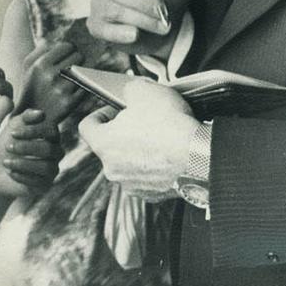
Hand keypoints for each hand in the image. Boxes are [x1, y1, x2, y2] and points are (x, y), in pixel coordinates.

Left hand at [0, 108, 62, 196]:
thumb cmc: (7, 143)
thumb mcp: (14, 126)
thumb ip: (26, 117)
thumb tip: (41, 114)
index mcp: (51, 135)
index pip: (50, 130)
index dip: (33, 131)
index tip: (12, 133)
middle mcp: (56, 152)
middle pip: (49, 149)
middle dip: (27, 147)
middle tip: (7, 147)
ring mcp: (52, 169)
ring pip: (46, 167)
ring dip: (24, 163)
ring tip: (5, 162)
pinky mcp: (45, 185)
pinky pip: (39, 182)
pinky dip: (23, 176)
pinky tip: (10, 172)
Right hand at [20, 38, 85, 124]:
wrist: (31, 120)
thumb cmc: (32, 88)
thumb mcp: (28, 67)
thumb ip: (40, 50)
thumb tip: (53, 40)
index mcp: (40, 64)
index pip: (68, 46)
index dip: (69, 50)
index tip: (67, 56)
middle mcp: (51, 76)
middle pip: (79, 56)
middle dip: (77, 60)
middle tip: (72, 66)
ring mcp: (61, 90)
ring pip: (84, 70)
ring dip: (81, 71)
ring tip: (74, 75)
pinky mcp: (70, 102)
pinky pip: (85, 86)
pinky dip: (83, 85)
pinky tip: (76, 87)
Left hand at [76, 79, 195, 198]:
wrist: (199, 156)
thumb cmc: (169, 124)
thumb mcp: (143, 91)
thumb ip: (128, 90)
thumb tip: (129, 93)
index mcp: (103, 144)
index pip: (86, 127)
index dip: (99, 113)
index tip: (114, 109)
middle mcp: (112, 169)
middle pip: (110, 146)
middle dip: (124, 132)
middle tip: (142, 120)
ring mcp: (132, 185)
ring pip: (129, 164)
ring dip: (140, 151)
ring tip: (160, 137)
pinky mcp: (152, 195)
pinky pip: (147, 177)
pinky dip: (155, 167)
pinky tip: (169, 155)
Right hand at [86, 0, 190, 56]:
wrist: (164, 28)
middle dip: (142, 2)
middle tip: (162, 11)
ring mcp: (99, 4)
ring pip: (113, 10)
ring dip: (141, 19)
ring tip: (162, 26)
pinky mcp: (97, 26)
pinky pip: (102, 29)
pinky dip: (120, 33)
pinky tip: (136, 34)